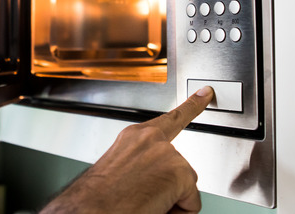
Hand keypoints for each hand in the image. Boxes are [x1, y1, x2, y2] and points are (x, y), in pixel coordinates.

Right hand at [41, 86, 214, 213]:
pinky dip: (177, 212)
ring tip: (141, 202)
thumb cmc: (99, 198)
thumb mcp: (119, 170)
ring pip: (185, 186)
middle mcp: (151, 139)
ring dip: (169, 200)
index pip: (170, 118)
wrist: (89, 210)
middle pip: (179, 166)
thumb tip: (155, 179)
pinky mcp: (180, 171)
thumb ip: (142, 164)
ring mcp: (167, 153)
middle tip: (141, 196)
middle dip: (168, 186)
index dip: (192, 105)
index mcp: (134, 137)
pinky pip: (191, 203)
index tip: (205, 93)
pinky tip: (155, 207)